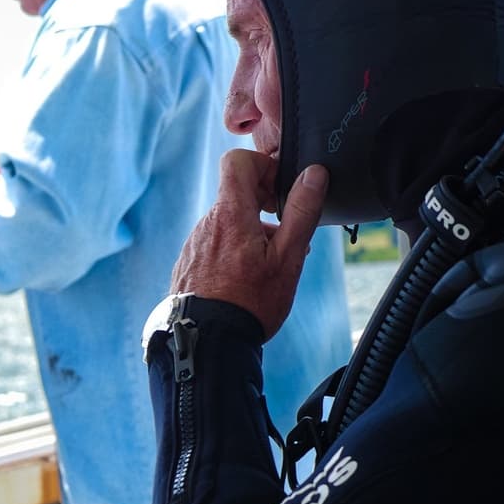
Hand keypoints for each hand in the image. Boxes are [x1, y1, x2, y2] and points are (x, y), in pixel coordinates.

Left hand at [169, 149, 327, 340]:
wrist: (208, 343)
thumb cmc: (250, 303)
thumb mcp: (287, 258)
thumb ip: (300, 212)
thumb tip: (313, 175)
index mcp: (230, 214)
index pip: (236, 161)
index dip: (262, 166)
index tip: (279, 193)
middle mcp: (207, 224)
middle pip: (236, 195)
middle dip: (264, 207)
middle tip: (284, 235)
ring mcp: (195, 243)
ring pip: (228, 223)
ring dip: (251, 233)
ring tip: (269, 267)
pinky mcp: (189, 263)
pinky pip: (216, 245)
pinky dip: (234, 252)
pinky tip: (246, 280)